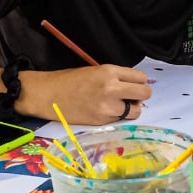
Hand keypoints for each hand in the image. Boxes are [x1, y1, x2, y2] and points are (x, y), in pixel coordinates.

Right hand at [23, 65, 152, 124]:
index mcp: (109, 72)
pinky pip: (120, 119)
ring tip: (120, 106)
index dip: (139, 82)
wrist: (48, 95)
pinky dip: (118, 117)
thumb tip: (133, 86)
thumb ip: (115, 77)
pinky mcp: (102, 121)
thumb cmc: (69, 80)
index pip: (141, 77)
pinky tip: (106, 112)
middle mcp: (112, 89)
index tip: (133, 85)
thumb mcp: (95, 71)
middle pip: (144, 93)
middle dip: (141, 95)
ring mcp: (108, 107)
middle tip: (132, 97)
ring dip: (131, 109)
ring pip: (136, 111)